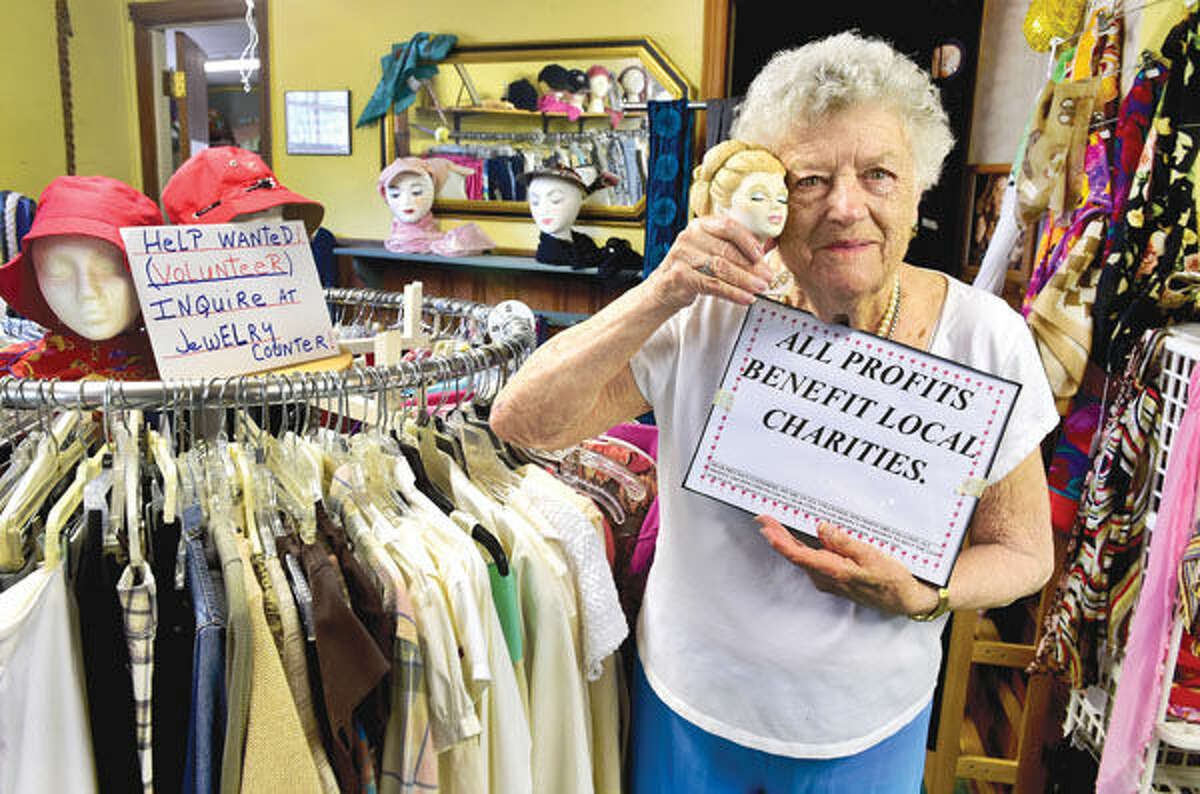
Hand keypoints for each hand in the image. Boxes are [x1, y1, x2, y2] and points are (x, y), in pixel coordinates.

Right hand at [647, 215, 775, 310]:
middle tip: (767, 277)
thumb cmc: (692, 268)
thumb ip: (737, 247)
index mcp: (700, 225)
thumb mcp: (711, 252)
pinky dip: (733, 293)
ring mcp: (682, 256)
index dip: (748, 241)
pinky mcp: (679, 276)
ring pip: (721, 268)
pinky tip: (746, 298)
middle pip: (726, 250)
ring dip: (745, 280)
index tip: (761, 255)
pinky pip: (712, 285)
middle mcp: (689, 236)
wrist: (663, 289)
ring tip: (760, 288)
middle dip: (751, 266)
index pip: (728, 226)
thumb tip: (770, 244)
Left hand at [756, 515, 939, 616]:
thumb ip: (844, 542)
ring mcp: (828, 580)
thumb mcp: (871, 555)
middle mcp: (825, 578)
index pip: (798, 554)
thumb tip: (822, 528)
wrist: (904, 601)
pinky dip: (800, 548)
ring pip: (802, 558)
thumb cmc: (891, 579)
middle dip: (777, 535)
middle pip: (795, 554)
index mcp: (833, 571)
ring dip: (787, 541)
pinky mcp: (833, 578)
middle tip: (763, 518)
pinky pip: (811, 561)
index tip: (765, 525)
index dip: (778, 539)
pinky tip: (795, 538)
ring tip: (774, 524)